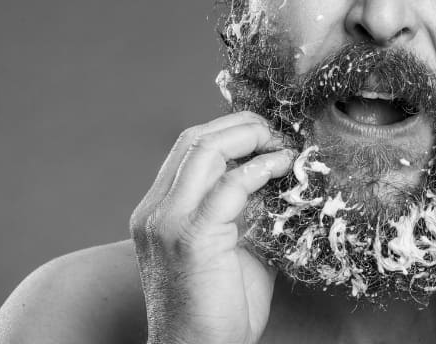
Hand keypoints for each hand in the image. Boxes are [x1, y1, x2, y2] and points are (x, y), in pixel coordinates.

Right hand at [129, 112, 295, 343]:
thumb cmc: (218, 309)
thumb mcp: (229, 246)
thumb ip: (242, 210)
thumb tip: (277, 178)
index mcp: (158, 211)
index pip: (187, 148)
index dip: (228, 131)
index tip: (263, 135)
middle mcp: (156, 210)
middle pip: (193, 138)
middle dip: (240, 126)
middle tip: (275, 133)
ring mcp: (168, 221)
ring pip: (204, 149)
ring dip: (249, 138)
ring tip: (279, 144)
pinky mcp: (191, 237)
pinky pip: (228, 185)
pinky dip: (258, 168)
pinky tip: (279, 168)